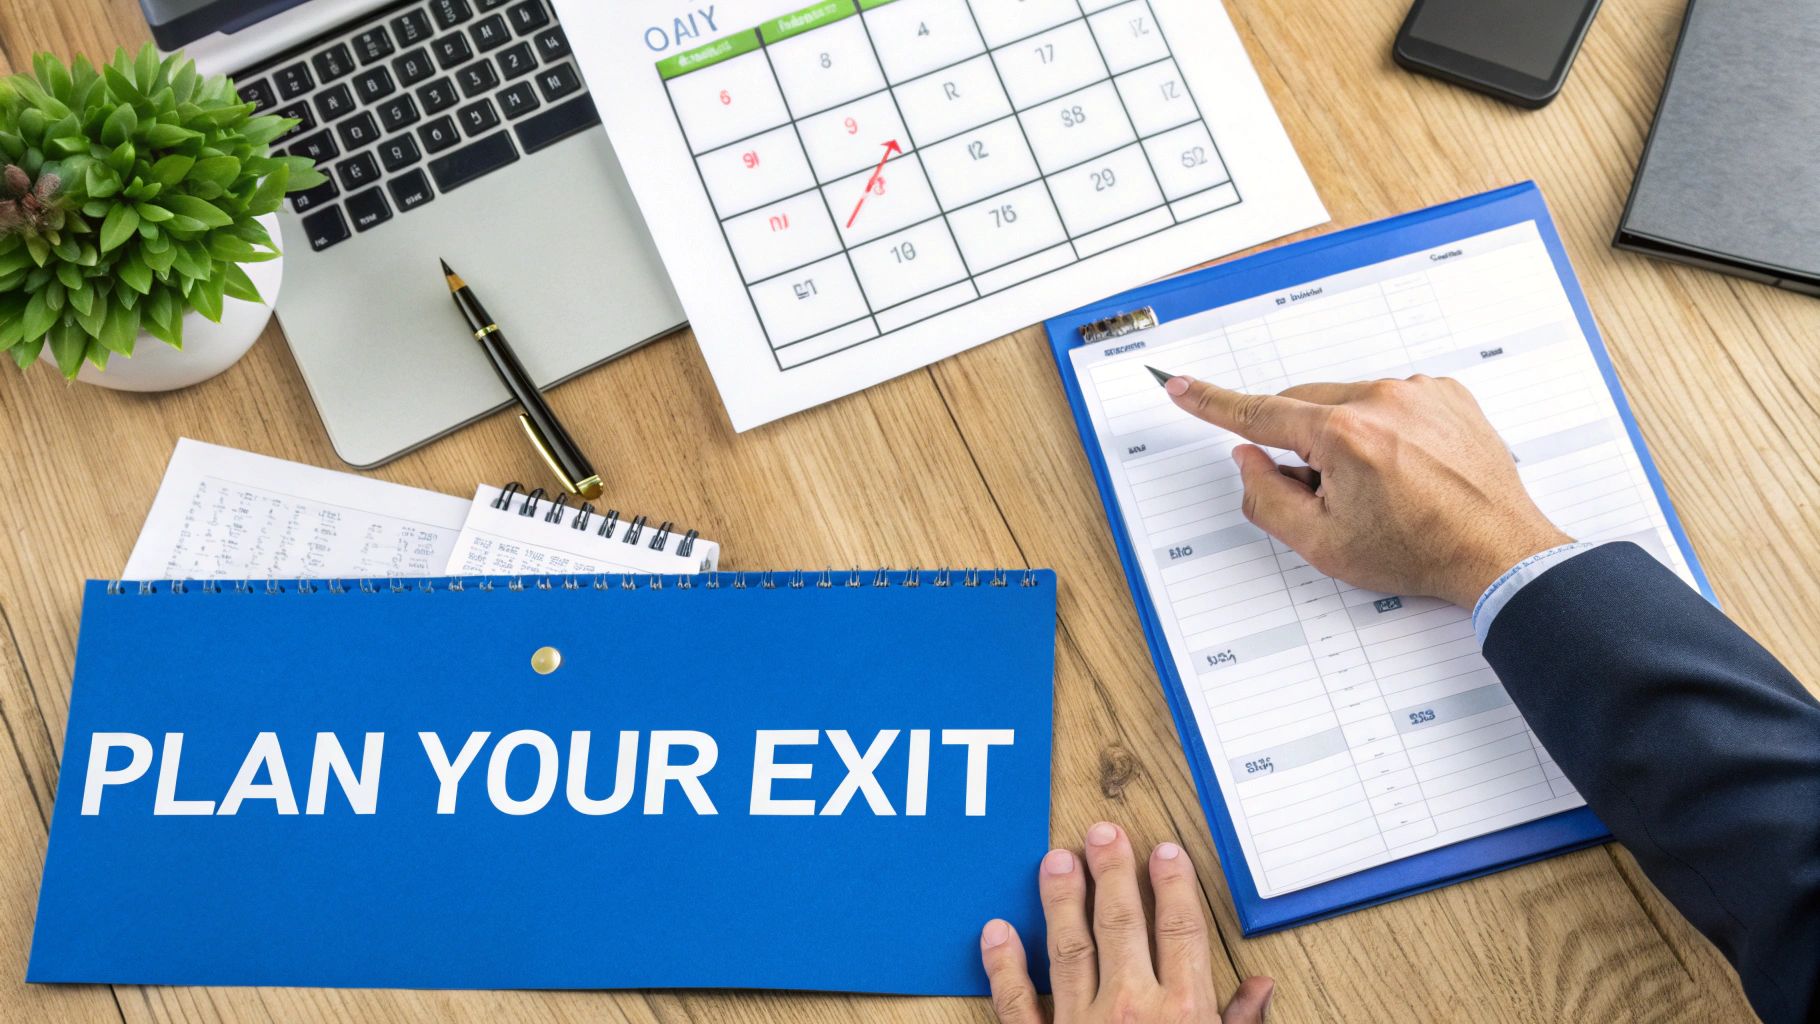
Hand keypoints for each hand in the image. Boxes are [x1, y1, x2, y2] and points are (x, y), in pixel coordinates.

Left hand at [980, 821, 1273, 1022]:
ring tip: (1053, 860)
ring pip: (1068, 950)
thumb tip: (1258, 988)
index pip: (1180, 932)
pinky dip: (1003, 966)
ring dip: (1060, 902)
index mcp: (1185, 1016)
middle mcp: (1131, 1014)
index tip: (1163, 850)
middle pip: (1121, 926)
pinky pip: (1015, 1006)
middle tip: (1100, 831)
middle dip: (1111, 874)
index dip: (1172, 886)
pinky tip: (996, 931)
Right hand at [1161, 373, 1570, 609]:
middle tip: (1330, 496)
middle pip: (1305, 408)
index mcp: (1344, 435)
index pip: (1258, 413)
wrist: (1500, 552)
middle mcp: (1382, 400)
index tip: (1181, 386)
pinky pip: (1390, 402)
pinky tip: (1407, 472)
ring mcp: (1419, 393)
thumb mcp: (1322, 544)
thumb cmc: (1419, 551)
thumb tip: (1249, 459)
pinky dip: (1384, 430)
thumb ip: (1267, 498)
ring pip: (1348, 404)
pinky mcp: (1447, 395)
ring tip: (1384, 491)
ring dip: (1346, 439)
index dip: (1212, 403)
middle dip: (1303, 447)